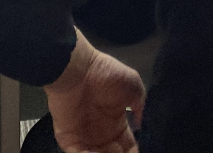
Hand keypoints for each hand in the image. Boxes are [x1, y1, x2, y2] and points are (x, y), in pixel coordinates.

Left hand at [45, 33, 144, 152]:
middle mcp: (102, 133)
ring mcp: (85, 137)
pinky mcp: (68, 139)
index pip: (128, 145)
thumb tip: (143, 124)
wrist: (78, 69)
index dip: (135, 151)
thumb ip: (140, 104)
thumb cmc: (106, 75)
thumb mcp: (132, 84)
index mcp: (117, 122)